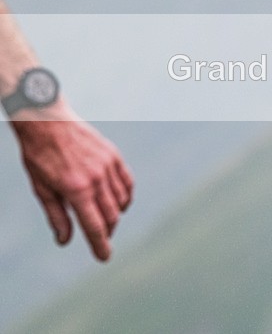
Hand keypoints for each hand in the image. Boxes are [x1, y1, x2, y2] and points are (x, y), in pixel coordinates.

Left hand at [13, 104, 133, 260]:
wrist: (48, 120)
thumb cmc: (39, 155)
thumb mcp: (42, 188)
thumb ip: (57, 215)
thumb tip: (65, 240)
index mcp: (75, 189)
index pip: (93, 225)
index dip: (100, 245)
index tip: (104, 258)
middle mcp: (96, 178)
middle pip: (110, 215)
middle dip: (107, 232)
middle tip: (101, 239)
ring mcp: (108, 165)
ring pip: (121, 201)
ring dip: (116, 215)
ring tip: (106, 220)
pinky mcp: (114, 156)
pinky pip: (127, 182)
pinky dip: (126, 196)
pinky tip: (120, 202)